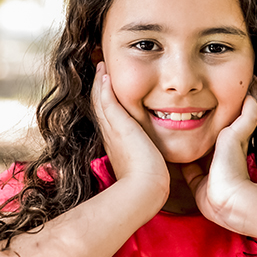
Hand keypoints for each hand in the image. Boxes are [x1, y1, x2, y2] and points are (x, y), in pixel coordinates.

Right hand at [91, 62, 169, 206]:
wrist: (144, 189)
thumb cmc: (149, 185)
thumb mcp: (147, 167)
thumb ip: (150, 159)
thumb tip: (157, 162)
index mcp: (117, 144)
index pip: (109, 118)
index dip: (107, 103)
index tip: (108, 90)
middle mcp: (110, 135)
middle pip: (100, 106)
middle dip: (99, 89)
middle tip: (100, 72)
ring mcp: (112, 130)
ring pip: (100, 100)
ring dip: (99, 83)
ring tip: (100, 67)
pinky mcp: (118, 125)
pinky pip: (106, 101)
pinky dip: (103, 87)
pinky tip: (104, 74)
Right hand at [180, 81, 256, 232]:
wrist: (226, 200)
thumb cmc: (232, 167)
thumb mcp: (239, 134)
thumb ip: (247, 115)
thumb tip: (252, 93)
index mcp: (227, 142)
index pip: (220, 122)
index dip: (212, 110)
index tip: (202, 97)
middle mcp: (218, 155)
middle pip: (204, 135)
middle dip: (193, 124)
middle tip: (178, 110)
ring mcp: (207, 169)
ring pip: (192, 150)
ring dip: (183, 141)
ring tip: (169, 127)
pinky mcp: (196, 182)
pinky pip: (184, 168)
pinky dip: (176, 160)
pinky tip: (165, 149)